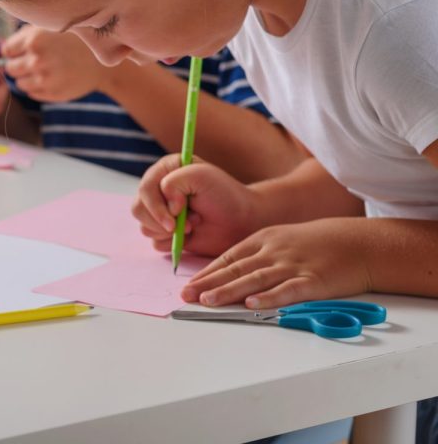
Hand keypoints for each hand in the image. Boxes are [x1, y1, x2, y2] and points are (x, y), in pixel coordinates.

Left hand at [1, 26, 125, 102]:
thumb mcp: (50, 27)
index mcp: (34, 40)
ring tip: (45, 69)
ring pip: (19, 83)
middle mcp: (37, 60)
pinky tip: (52, 78)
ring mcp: (44, 79)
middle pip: (10, 68)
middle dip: (19, 65)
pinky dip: (38, 87)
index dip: (13, 51)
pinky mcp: (51, 93)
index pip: (6, 50)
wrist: (101, 63)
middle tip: (35, 60)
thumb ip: (24, 36)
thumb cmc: (73, 41)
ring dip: (27, 77)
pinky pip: (32, 93)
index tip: (23, 50)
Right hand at [132, 156, 262, 257]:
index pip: (145, 188)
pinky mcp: (166, 233)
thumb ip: (174, 182)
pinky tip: (190, 235)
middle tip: (188, 224)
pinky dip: (171, 243)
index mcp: (164, 170)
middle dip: (161, 220)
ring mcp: (160, 212)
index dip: (157, 204)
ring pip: (145, 227)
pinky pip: (155, 242)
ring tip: (193, 225)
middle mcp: (158, 190)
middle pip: (139, 209)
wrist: (242, 220)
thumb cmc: (225, 194)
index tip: (178, 213)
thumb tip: (167, 207)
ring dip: (169, 231)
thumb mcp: (201, 176)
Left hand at [180, 217, 371, 307]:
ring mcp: (292, 266)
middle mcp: (273, 251)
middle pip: (236, 269)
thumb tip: (231, 273)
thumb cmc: (317, 244)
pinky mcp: (313, 281)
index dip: (207, 272)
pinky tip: (252, 304)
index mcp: (263, 240)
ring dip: (229, 291)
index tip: (188, 285)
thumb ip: (258, 255)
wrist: (357, 243)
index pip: (228, 258)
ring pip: (255, 279)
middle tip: (187, 295)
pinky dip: (269, 298)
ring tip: (208, 300)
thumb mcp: (282, 240)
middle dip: (209, 283)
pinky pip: (288, 291)